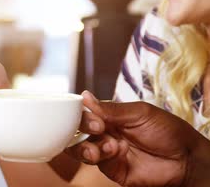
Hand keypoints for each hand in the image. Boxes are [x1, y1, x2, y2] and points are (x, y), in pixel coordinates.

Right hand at [66, 91, 209, 186]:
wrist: (187, 160)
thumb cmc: (169, 132)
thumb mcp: (140, 113)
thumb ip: (111, 109)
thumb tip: (85, 96)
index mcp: (110, 115)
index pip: (85, 111)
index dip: (81, 112)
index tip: (88, 113)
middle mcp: (105, 132)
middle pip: (78, 129)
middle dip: (82, 128)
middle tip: (98, 128)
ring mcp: (107, 151)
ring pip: (80, 147)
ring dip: (85, 145)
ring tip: (104, 145)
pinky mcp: (111, 168)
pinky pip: (95, 162)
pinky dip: (100, 156)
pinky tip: (114, 152)